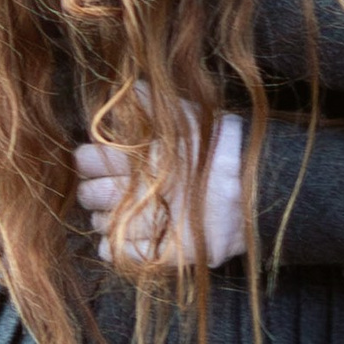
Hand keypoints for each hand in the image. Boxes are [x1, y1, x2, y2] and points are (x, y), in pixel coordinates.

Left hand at [74, 106, 247, 267]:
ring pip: (101, 225)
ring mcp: (151, 225)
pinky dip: (114, 247)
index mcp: (140, 157)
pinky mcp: (164, 253)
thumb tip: (127, 89)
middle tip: (104, 189)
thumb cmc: (222, 149)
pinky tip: (125, 236)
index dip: (86, 160)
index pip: (88, 158)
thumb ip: (152, 105)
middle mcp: (139, 191)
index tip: (92, 160)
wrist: (258, 188)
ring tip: (119, 212)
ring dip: (103, 218)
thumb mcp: (188, 118)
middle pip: (90, 194)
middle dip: (91, 190)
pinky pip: (118, 255)